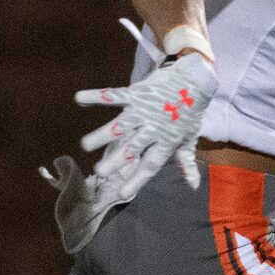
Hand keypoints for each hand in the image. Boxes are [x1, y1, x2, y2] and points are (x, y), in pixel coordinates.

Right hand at [72, 27, 215, 199]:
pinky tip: (79, 98)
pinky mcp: (137, 94)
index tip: (123, 194)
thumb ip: (186, 162)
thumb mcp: (190, 138)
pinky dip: (98, 96)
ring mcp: (144, 111)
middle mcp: (154, 128)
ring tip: (85, 145)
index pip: (151, 165)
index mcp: (167, 141)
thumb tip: (193, 186)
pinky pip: (115, 95)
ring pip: (121, 125)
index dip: (138, 180)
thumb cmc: (189, 113)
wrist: (194, 80)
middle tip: (99, 172)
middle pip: (133, 147)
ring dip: (103, 134)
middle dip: (117, 160)